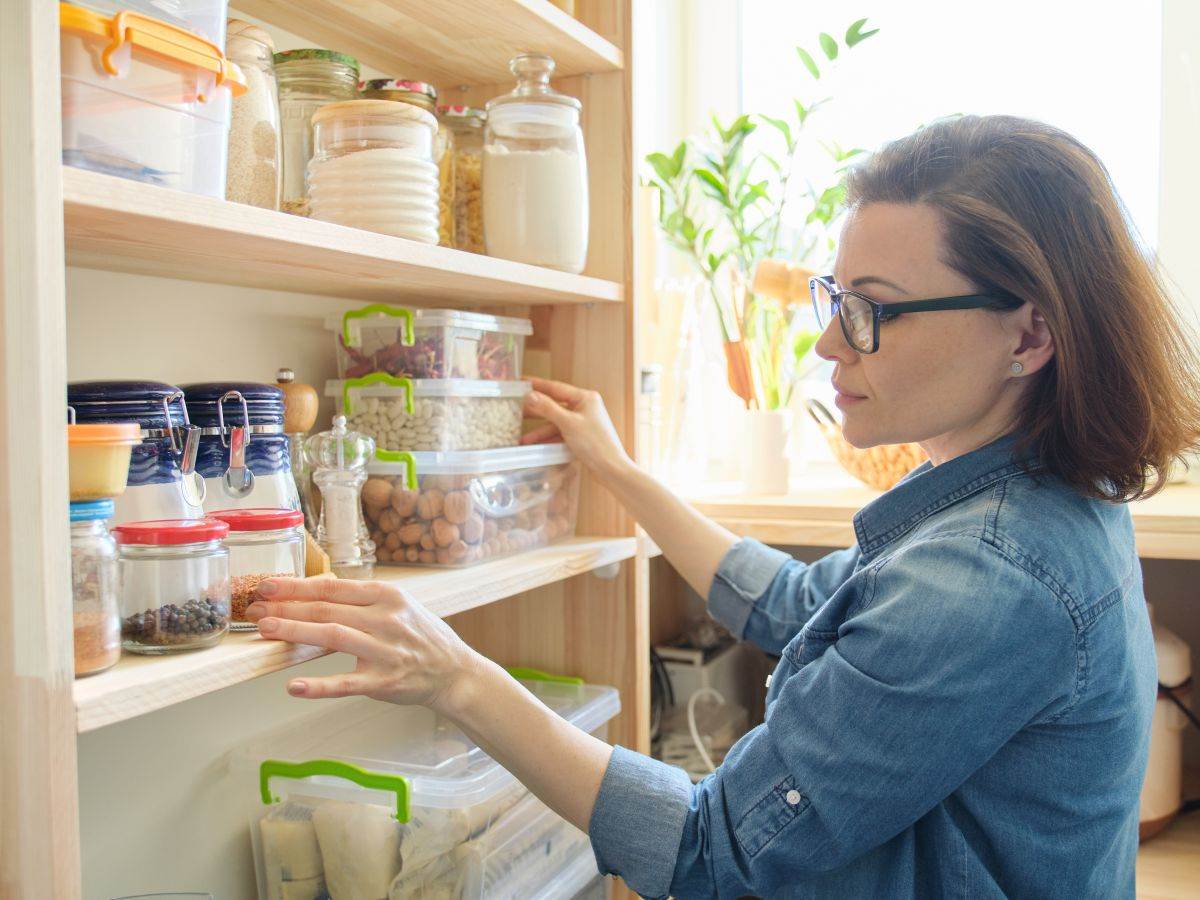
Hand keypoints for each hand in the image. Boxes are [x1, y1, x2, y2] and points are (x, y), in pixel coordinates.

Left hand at [246, 577, 485, 714]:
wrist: (453, 671)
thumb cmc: (420, 635)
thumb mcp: (397, 605)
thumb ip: (359, 599)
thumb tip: (313, 589)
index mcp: (387, 595)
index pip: (332, 587)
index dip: (296, 585)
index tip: (267, 586)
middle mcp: (386, 619)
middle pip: (327, 608)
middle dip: (286, 607)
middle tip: (254, 609)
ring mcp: (385, 650)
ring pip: (333, 635)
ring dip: (295, 631)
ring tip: (266, 631)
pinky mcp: (384, 682)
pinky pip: (346, 683)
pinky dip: (319, 686)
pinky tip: (294, 687)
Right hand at [521, 377, 633, 481]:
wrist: (611, 469)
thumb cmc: (595, 444)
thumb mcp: (568, 424)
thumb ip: (548, 408)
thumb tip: (530, 395)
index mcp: (585, 398)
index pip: (555, 387)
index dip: (536, 384)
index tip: (520, 381)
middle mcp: (584, 407)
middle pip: (554, 405)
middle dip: (534, 410)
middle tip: (514, 408)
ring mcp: (582, 422)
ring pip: (555, 423)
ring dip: (539, 431)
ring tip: (521, 438)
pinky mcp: (580, 437)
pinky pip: (559, 434)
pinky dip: (547, 439)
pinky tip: (533, 445)